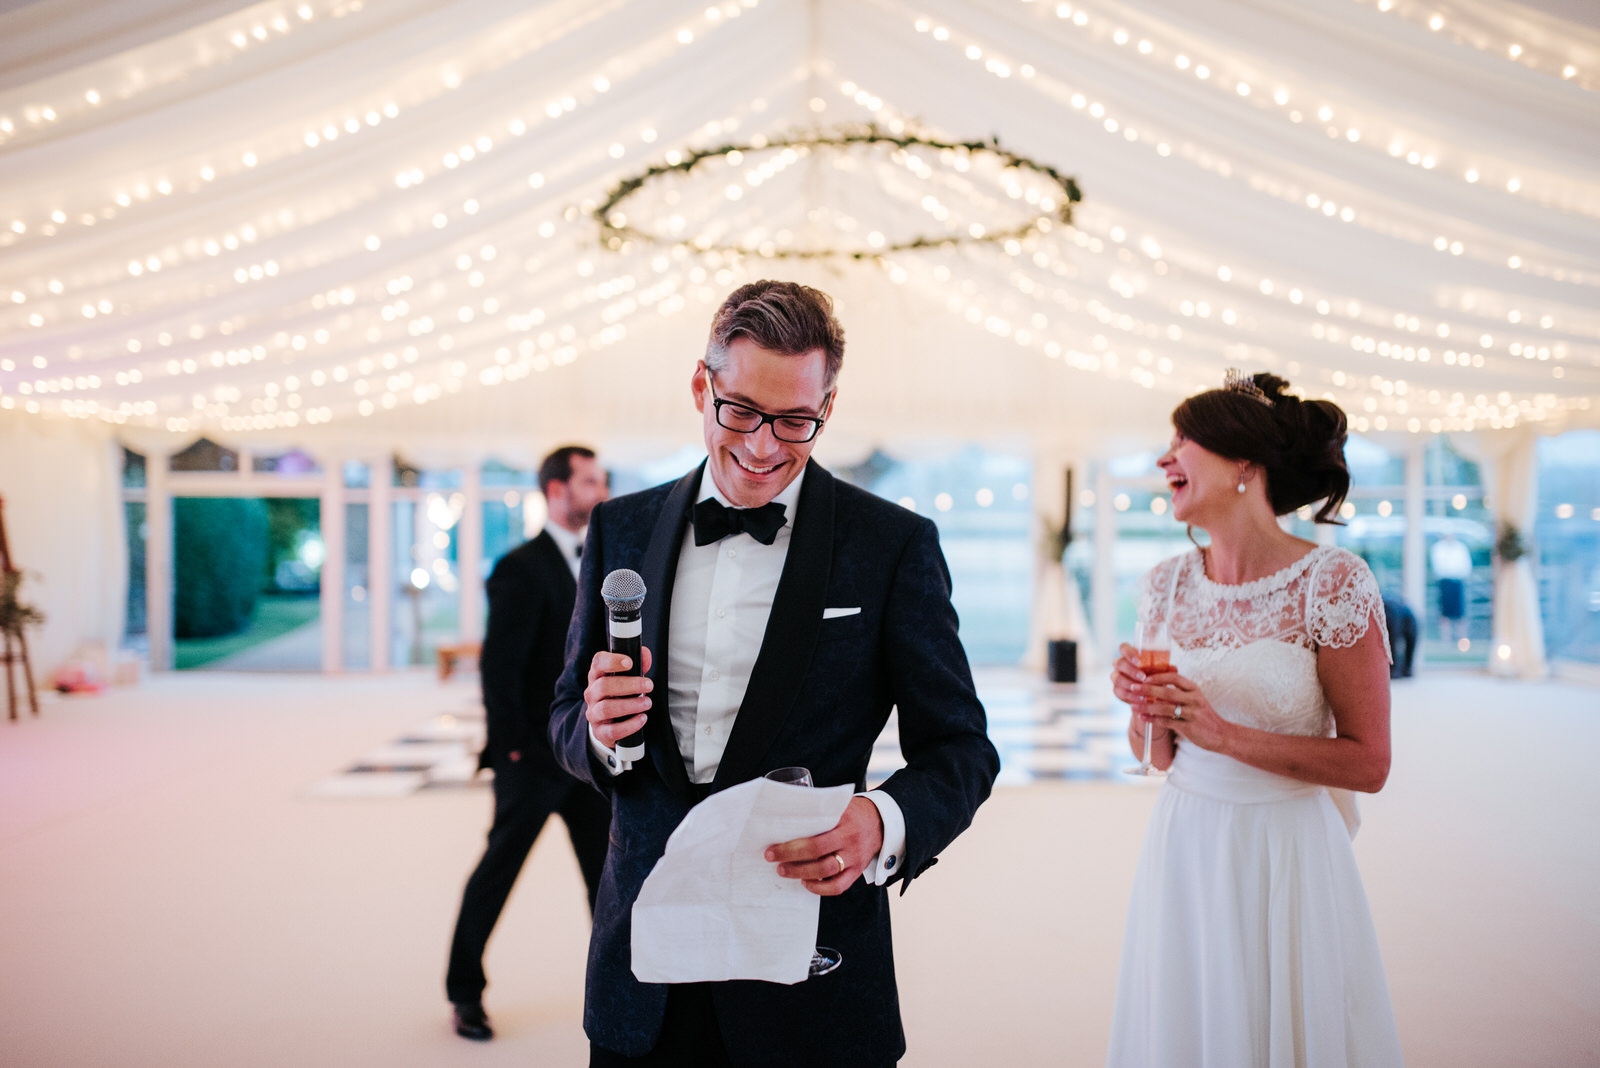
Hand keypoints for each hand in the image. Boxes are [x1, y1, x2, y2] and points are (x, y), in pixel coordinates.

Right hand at [583, 646, 653, 746]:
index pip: (598, 663)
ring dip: (630, 705)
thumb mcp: (627, 677)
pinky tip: (642, 719)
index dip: (612, 661)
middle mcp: (592, 693)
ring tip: (647, 702)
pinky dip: (629, 725)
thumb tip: (645, 653)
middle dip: (629, 685)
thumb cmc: (619, 694)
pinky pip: (612, 730)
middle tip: (649, 685)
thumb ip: (638, 664)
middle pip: (604, 686)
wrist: (608, 722)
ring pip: (607, 708)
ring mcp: (594, 713)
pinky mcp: (600, 731)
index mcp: (597, 676)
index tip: (630, 662)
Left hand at [765, 796, 883, 896]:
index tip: (772, 846)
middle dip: (790, 856)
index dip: (792, 843)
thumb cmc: (852, 812)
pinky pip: (839, 886)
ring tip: (784, 871)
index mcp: (843, 818)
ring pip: (826, 870)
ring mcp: (855, 856)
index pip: (815, 833)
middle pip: (817, 851)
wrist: (881, 821)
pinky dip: (820, 889)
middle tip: (772, 857)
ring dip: (801, 872)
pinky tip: (806, 883)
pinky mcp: (858, 871)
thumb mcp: (838, 805)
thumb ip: (818, 810)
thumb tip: (785, 816)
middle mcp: (850, 838)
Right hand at [1110, 642, 1173, 739]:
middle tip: (1143, 678)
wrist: (1149, 694)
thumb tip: (1174, 669)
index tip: (1139, 662)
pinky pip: (1119, 692)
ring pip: (1117, 678)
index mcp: (1129, 655)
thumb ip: (1164, 669)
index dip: (1129, 653)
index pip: (1123, 648)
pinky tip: (1141, 699)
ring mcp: (1116, 676)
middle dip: (1131, 671)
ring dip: (1130, 684)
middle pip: (1119, 663)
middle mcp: (1120, 664)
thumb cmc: (1154, 676)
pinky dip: (1130, 696)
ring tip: (1143, 690)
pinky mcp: (1117, 689)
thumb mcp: (1160, 672)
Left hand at [1140, 672, 1231, 753]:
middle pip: (1167, 691)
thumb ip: (1178, 693)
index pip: (1174, 677)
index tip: (1144, 678)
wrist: (1222, 734)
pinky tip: (1143, 718)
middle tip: (1133, 688)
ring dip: (1147, 706)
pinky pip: (1167, 722)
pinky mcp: (1190, 728)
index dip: (1158, 676)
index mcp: (1194, 689)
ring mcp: (1193, 713)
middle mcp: (1194, 699)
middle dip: (1147, 689)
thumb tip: (1153, 687)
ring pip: (1165, 708)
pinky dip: (1153, 719)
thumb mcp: (1194, 700)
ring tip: (1133, 705)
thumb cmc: (1203, 716)